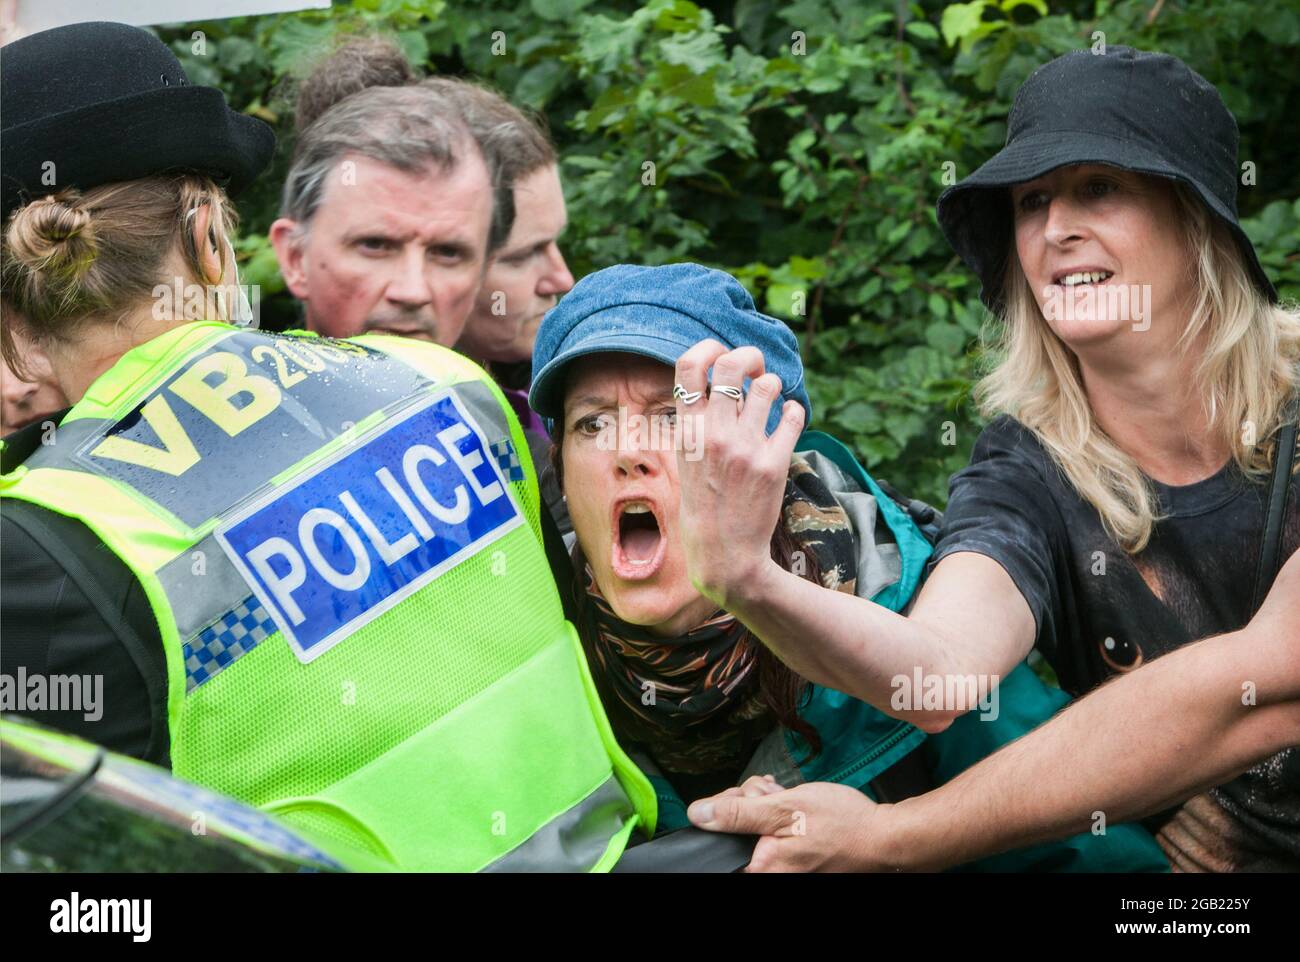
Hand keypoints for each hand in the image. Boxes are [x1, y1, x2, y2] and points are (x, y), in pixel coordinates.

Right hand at [673, 340, 805, 607]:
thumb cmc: (701, 510)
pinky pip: (793, 416)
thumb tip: (710, 389)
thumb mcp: (684, 463)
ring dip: (773, 386)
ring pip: (767, 386)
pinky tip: (789, 419)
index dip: (708, 348)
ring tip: (772, 399)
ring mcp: (745, 447)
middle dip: (750, 356)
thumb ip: (695, 427)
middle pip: (732, 363)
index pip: (688, 365)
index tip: (720, 354)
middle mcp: (714, 434)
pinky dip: (794, 412)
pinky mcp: (774, 463)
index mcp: (686, 432)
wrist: (724, 556)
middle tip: (756, 369)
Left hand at [687, 777, 904, 871]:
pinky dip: (778, 807)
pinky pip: (771, 824)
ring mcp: (780, 861)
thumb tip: (699, 814)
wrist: (882, 834)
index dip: (729, 805)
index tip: (750, 796)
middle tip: (776, 794)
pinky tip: (790, 800)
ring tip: (790, 797)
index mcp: (760, 866)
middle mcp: (768, 869)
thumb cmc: (841, 824)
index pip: (720, 833)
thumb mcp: (785, 808)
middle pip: (735, 823)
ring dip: (767, 800)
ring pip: (754, 818)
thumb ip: (740, 813)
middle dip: (752, 799)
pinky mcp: (791, 852)